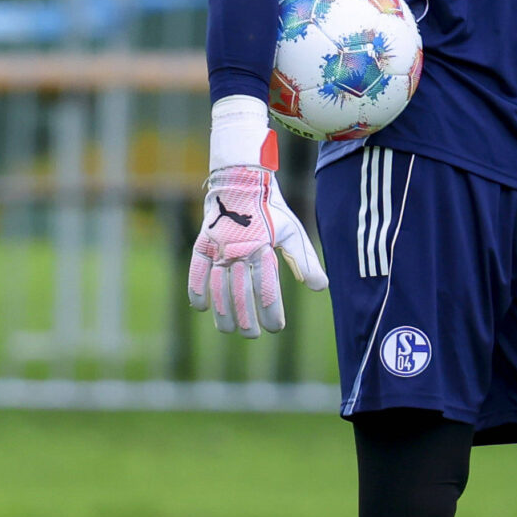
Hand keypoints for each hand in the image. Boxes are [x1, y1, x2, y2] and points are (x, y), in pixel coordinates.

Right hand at [186, 130, 327, 337]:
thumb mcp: (292, 233)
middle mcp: (239, 249)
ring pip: (218, 285)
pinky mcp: (202, 242)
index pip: (266, 287)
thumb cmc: (271, 210)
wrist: (242, 180)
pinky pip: (196, 269)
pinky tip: (200, 307)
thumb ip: (304, 261)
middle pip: (241, 292)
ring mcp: (218, 246)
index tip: (276, 328)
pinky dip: (197, 288)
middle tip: (252, 336)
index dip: (271, 311)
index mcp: (263, 247)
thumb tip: (320, 288)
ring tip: (229, 330)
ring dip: (223, 310)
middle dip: (247, 317)